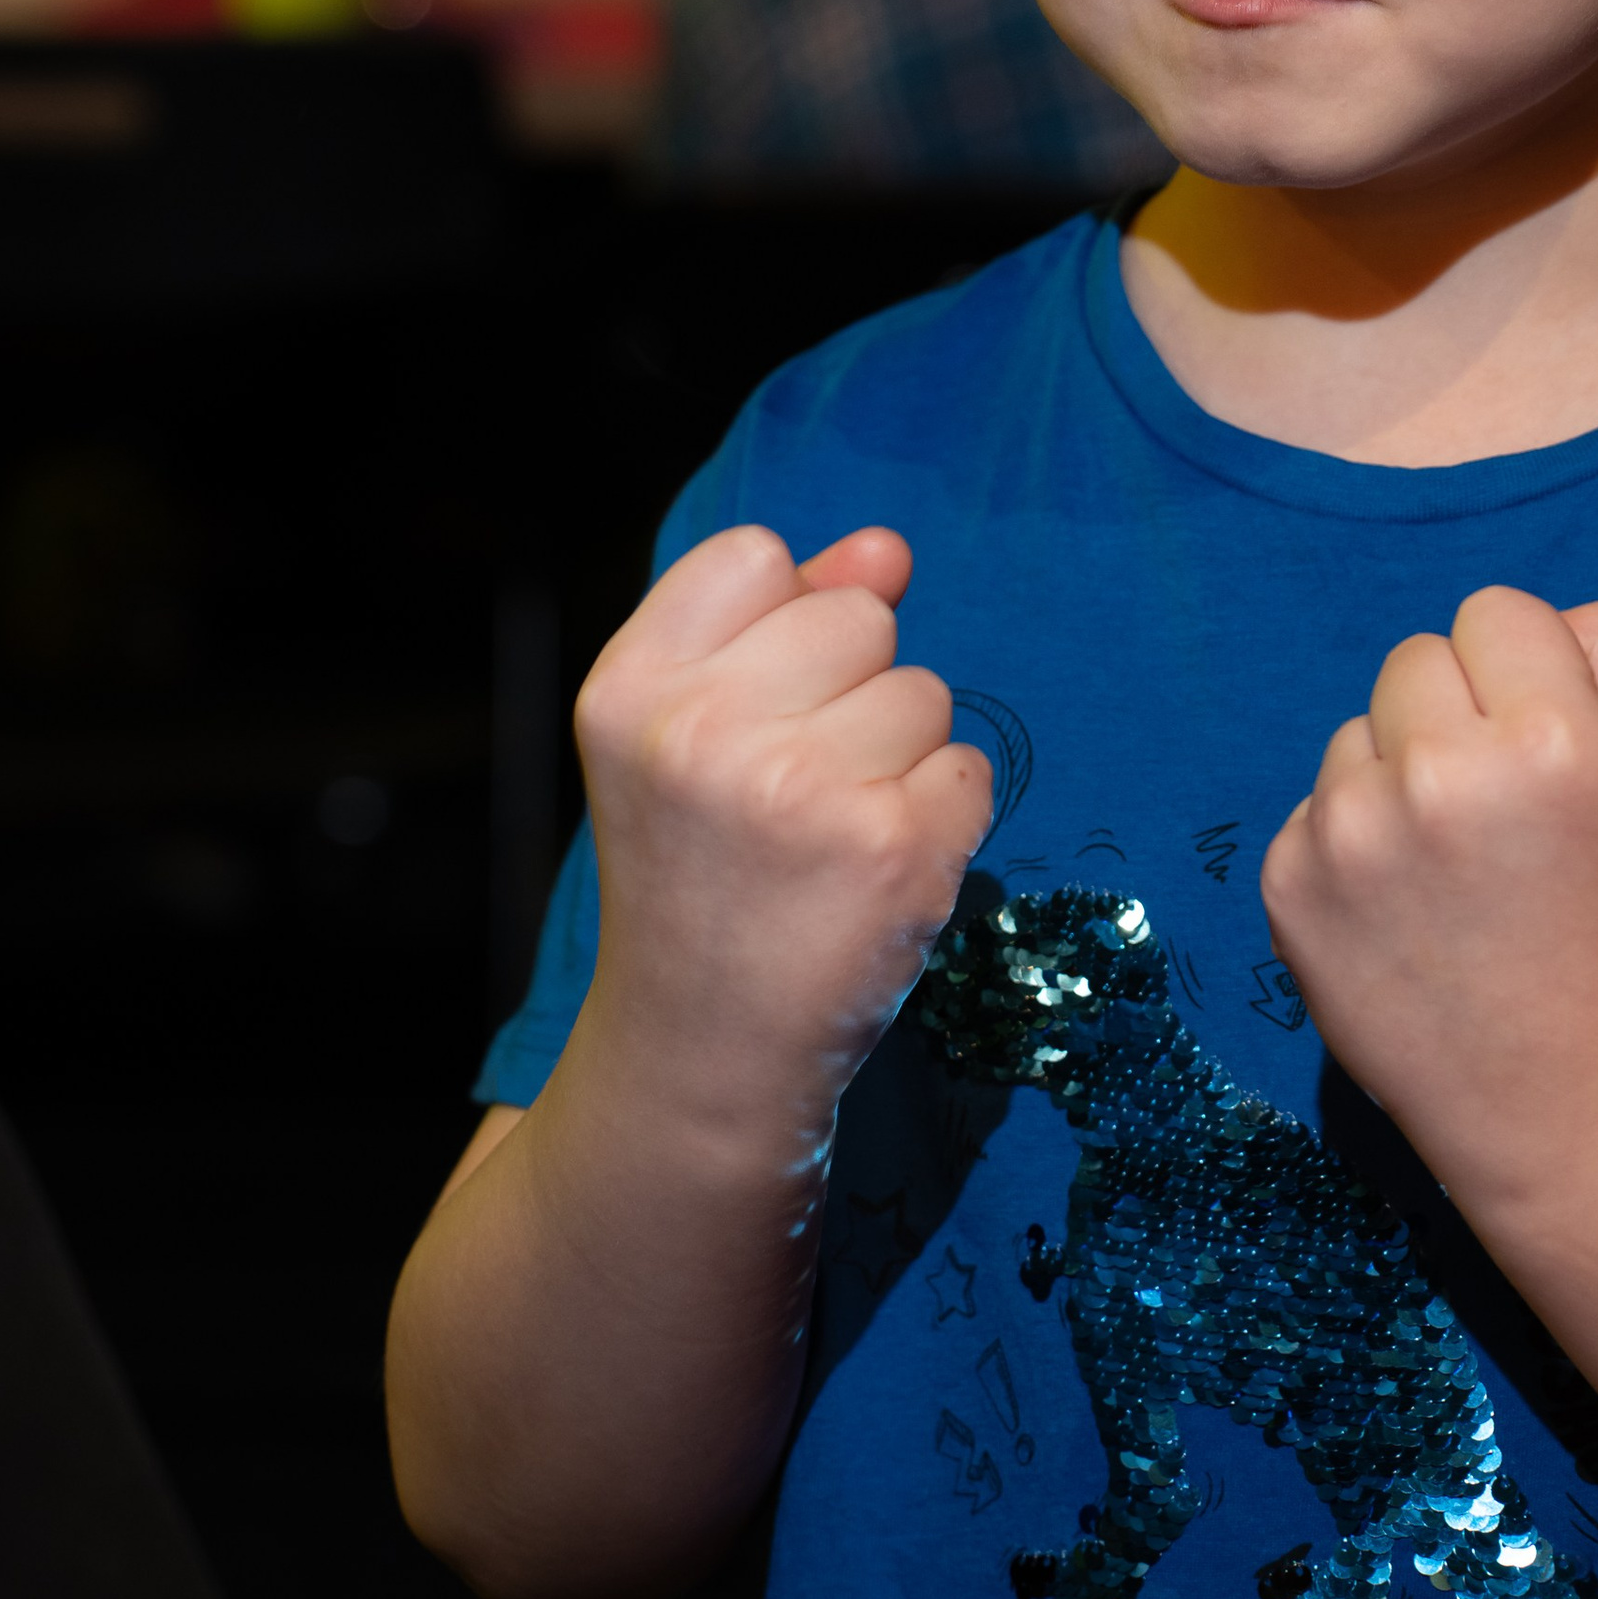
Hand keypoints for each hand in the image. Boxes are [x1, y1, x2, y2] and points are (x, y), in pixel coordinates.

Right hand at [574, 522, 990, 1155]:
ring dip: (899, 759)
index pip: (756, 558)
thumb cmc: (701, 877)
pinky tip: (873, 876)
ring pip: (924, 692)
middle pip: (858, 617)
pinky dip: (941, 820)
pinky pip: (970, 770)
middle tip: (789, 793)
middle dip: (849, 690)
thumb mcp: (690, 736)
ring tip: (826, 839)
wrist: (704, 1052)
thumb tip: (887, 546)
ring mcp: (803, 792)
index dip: (778, 626)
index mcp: (627, 691)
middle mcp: (703, 733)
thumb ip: (780, 620)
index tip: (750, 711)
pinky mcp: (896, 851)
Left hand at [1262, 588, 1597, 1230]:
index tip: (1542, 743)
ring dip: (1396, 776)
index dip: (1525, 673)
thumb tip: (1539, 615)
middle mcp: (1439, 775)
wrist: (1559, 1092)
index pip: (1497, 612)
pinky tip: (1404, 910)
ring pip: (1358, 732)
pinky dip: (1351, 844)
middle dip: (1455, 714)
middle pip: (1416, 658)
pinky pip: (1312, 806)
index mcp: (1549, 739)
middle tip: (1496, 810)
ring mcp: (1350, 834)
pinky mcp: (1288, 884)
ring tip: (1452, 870)